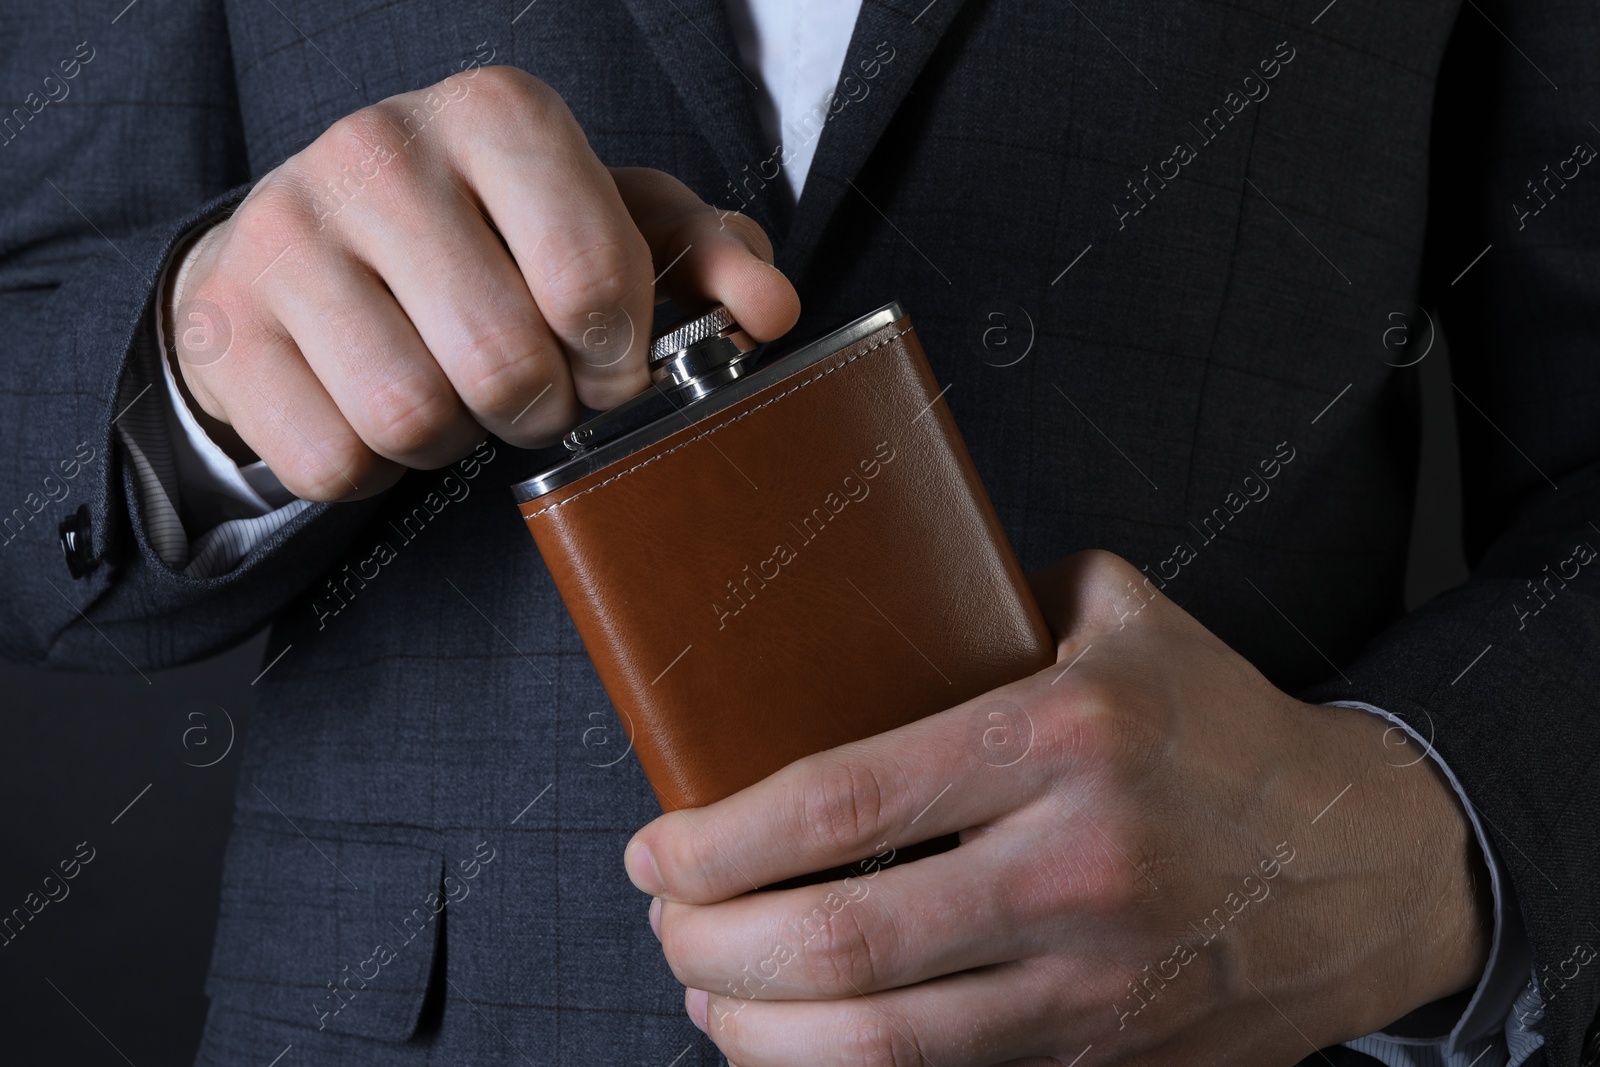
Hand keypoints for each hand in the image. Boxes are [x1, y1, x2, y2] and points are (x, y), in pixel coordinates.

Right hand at [164, 64, 798, 498]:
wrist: (312, 243)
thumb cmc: (489, 236)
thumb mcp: (608, 223)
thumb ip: (705, 258)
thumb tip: (772, 310)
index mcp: (498, 114)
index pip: (594, 282)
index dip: (618, 357)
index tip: (607, 361)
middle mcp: (382, 150)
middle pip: (506, 366)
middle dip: (540, 410)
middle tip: (531, 391)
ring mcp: (288, 233)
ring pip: (413, 419)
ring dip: (453, 439)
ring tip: (451, 393)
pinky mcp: (225, 323)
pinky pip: (332, 463)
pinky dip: (373, 467)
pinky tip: (374, 407)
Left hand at [624, 550, 1491, 1065]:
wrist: (1366, 863)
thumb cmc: (1221, 731)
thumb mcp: (1120, 617)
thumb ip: (985, 607)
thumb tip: (849, 623)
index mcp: (1063, 738)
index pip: (844, 801)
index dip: (722, 838)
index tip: (660, 845)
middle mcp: (1076, 868)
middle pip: (839, 942)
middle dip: (710, 943)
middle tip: (669, 917)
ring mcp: (1093, 985)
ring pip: (879, 1047)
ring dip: (754, 1032)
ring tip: (708, 990)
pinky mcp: (1104, 1061)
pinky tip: (799, 1042)